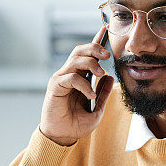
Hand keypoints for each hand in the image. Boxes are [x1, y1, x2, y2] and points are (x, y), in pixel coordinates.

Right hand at [39, 26, 114, 145]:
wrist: (62, 137)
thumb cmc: (76, 124)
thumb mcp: (96, 109)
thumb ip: (103, 94)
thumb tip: (110, 77)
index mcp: (79, 77)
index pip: (88, 55)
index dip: (96, 41)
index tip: (106, 29)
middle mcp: (69, 74)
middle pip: (81, 50)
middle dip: (95, 48)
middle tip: (107, 55)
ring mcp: (61, 79)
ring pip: (75, 59)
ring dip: (91, 63)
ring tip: (100, 74)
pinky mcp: (55, 87)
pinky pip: (71, 77)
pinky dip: (84, 84)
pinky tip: (90, 96)